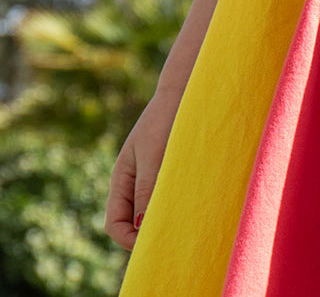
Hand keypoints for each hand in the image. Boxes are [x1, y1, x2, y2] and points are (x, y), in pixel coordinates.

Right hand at [104, 93, 178, 249]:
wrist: (183, 92)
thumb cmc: (164, 120)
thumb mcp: (154, 155)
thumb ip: (147, 188)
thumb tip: (142, 225)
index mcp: (120, 178)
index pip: (114, 223)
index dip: (128, 239)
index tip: (152, 241)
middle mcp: (132, 181)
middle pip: (131, 221)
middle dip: (147, 232)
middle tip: (173, 236)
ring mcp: (149, 175)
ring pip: (150, 210)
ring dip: (163, 218)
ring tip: (185, 219)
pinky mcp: (167, 169)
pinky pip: (165, 196)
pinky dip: (173, 203)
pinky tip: (191, 203)